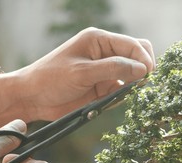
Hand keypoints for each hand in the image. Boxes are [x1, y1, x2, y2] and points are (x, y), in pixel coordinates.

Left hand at [16, 27, 155, 120]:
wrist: (32, 98)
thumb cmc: (51, 78)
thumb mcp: (83, 72)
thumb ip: (114, 69)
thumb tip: (143, 70)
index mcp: (99, 40)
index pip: (132, 45)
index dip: (144, 59)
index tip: (148, 75)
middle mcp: (105, 53)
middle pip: (137, 56)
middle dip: (144, 69)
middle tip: (142, 84)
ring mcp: (106, 70)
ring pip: (133, 74)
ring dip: (134, 85)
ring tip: (127, 94)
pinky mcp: (104, 87)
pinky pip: (123, 90)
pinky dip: (124, 97)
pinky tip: (112, 101)